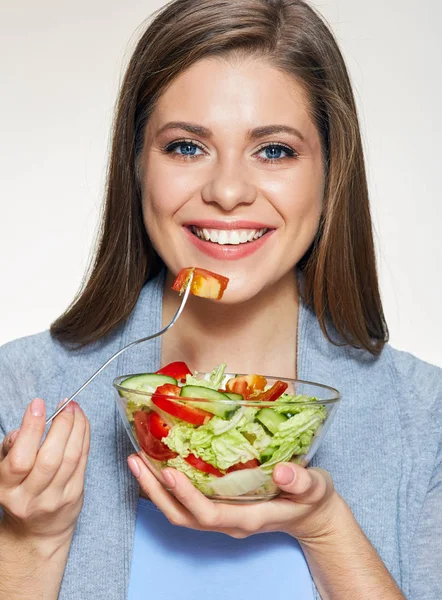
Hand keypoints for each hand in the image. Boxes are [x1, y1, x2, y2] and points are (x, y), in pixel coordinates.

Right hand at [0, 398, 89, 553]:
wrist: (36, 529)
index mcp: (6, 489)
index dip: (31, 428)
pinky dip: (84, 437)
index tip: (38, 404)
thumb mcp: (5, 470)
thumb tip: (25, 429)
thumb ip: (11, 448)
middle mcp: (30, 497)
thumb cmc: (19, 489)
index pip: (20, 459)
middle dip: (61, 425)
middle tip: (66, 404)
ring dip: (77, 427)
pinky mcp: (75, 496)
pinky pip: (83, 461)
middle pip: (50, 458)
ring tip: (75, 408)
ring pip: (71, 458)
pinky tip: (82, 422)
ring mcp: (55, 499)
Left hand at [127, 455, 340, 541]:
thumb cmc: (312, 500)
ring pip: (180, 512)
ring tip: (137, 460)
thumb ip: (302, 482)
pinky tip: (158, 464)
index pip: (209, 514)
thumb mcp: (315, 488)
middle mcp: (229, 522)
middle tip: (136, 460)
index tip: (168, 471)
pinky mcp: (220, 507)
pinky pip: (187, 502)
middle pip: (183, 516)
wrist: (311, 516)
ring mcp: (222, 516)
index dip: (186, 496)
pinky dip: (168, 487)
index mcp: (249, 518)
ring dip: (156, 489)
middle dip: (157, 491)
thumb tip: (284, 472)